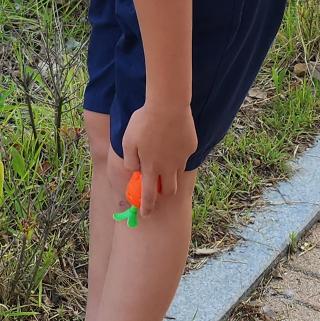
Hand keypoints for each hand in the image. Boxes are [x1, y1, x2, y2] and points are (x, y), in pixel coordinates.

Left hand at [123, 100, 195, 215]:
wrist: (167, 105)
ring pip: (177, 172)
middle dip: (164, 193)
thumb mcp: (128, 141)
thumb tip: (134, 170)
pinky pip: (184, 154)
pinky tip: (172, 137)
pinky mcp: (191, 147)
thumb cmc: (144, 122)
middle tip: (158, 187)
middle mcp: (168, 167)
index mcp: (151, 167)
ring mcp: (182, 157)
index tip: (146, 215)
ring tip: (163, 154)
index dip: (147, 207)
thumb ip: (130, 160)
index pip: (149, 195)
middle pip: (169, 190)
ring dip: (171, 172)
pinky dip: (177, 152)